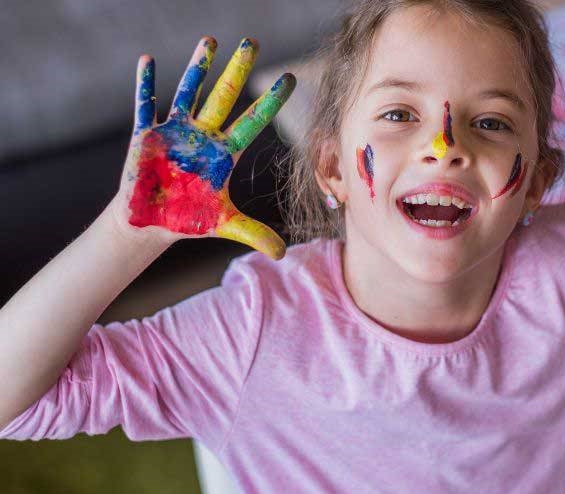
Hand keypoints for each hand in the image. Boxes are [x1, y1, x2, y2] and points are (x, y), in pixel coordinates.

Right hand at [114, 36, 294, 258]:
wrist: (151, 224)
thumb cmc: (188, 219)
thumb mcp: (225, 225)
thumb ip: (254, 233)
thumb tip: (282, 253)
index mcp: (225, 153)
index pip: (253, 121)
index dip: (271, 102)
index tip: (290, 78)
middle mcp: (204, 135)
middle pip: (225, 96)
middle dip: (237, 69)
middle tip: (252, 41)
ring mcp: (175, 131)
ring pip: (190, 92)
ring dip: (198, 67)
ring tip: (210, 40)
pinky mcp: (146, 136)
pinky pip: (145, 105)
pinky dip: (146, 85)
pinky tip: (149, 61)